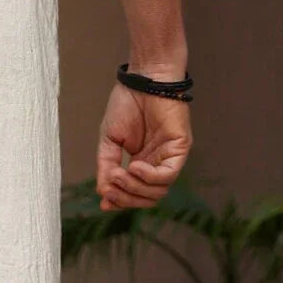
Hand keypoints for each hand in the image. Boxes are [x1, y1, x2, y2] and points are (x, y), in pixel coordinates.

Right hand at [96, 83, 192, 210]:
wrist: (142, 80)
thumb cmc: (126, 104)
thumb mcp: (109, 142)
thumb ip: (106, 167)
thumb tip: (103, 193)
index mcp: (141, 163)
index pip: (135, 194)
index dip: (120, 202)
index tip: (104, 202)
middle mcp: (157, 164)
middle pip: (146, 198)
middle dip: (125, 197)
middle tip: (109, 187)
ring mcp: (169, 158)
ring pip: (158, 192)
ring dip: (134, 187)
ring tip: (119, 173)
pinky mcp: (180, 149)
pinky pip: (167, 175)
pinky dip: (149, 176)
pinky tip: (133, 165)